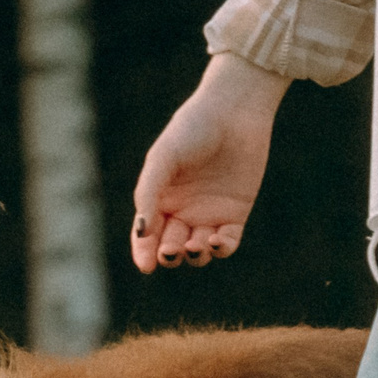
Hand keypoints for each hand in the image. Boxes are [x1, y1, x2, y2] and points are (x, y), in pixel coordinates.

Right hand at [130, 52, 287, 270]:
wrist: (234, 111)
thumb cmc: (192, 129)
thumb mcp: (163, 159)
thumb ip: (148, 193)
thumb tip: (142, 232)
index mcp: (159, 198)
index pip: (147, 235)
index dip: (144, 252)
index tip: (146, 266)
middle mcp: (182, 210)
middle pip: (171, 246)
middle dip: (169, 254)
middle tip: (171, 250)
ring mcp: (209, 213)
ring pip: (198, 250)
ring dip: (195, 255)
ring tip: (196, 246)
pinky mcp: (235, 213)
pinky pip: (227, 242)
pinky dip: (220, 248)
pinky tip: (215, 241)